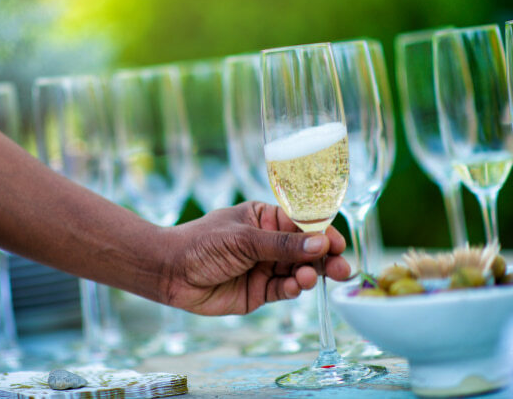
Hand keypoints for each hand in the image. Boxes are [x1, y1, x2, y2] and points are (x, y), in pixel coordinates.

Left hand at [161, 201, 350, 315]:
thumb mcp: (243, 239)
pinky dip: (293, 289)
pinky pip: (284, 290)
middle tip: (342, 269)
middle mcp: (269, 243)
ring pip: (298, 272)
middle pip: (306, 250)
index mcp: (265, 219)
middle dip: (325, 259)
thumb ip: (282, 244)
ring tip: (310, 277)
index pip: (301, 224)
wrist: (171, 273)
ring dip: (310, 275)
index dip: (322, 233)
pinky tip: (296, 286)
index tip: (338, 243)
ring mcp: (265, 268)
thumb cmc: (202, 243)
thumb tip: (321, 243)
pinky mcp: (259, 292)